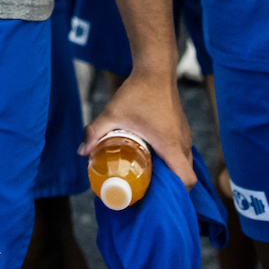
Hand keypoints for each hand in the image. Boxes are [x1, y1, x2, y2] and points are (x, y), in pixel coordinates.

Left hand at [83, 67, 194, 189]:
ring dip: (172, 174)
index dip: (178, 194)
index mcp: (170, 144)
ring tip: (149, 178)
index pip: (187, 179)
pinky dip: (172, 161)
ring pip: (185, 164)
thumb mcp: (112, 113)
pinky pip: (182, 153)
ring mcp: (185, 136)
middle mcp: (182, 142)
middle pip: (186, 176)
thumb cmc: (137, 91)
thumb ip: (95, 132)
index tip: (159, 198)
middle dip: (171, 188)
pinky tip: (153, 160)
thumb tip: (82, 152)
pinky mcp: (182, 130)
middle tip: (148, 192)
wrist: (155, 70)